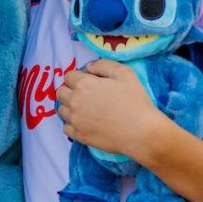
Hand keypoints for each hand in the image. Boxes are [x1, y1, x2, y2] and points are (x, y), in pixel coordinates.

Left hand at [56, 58, 175, 157]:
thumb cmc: (135, 101)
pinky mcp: (79, 136)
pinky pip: (66, 128)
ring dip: (69, 106)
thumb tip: (88, 67)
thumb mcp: (124, 73)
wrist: (141, 132)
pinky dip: (72, 124)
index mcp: (84, 84)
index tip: (90, 81)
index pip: (69, 76)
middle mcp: (75, 102)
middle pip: (61, 92)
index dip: (79, 77)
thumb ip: (103, 65)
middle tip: (85, 94)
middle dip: (70, 90)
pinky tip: (84, 122)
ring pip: (61, 110)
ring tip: (84, 108)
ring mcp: (75, 121)